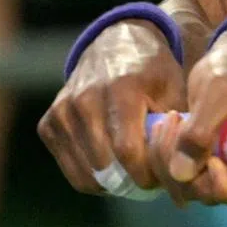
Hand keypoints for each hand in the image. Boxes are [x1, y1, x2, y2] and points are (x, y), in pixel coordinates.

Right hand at [37, 20, 185, 194]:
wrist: (115, 44)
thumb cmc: (152, 72)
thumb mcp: (174, 90)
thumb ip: (176, 129)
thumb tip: (178, 168)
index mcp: (121, 89)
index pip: (127, 151)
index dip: (145, 174)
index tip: (159, 178)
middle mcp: (85, 99)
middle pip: (104, 165)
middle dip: (129, 180)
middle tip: (146, 177)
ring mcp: (63, 111)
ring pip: (85, 174)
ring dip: (110, 182)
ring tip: (130, 171)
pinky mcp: (48, 123)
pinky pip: (71, 170)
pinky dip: (91, 175)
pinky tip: (110, 162)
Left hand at [147, 33, 226, 209]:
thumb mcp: (218, 93)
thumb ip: (201, 132)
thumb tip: (182, 173)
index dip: (226, 186)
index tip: (208, 158)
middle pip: (220, 195)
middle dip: (187, 168)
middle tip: (172, 128)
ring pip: (196, 189)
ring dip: (170, 163)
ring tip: (166, 123)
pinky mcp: (211, 166)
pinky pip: (185, 179)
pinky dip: (167, 161)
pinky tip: (163, 131)